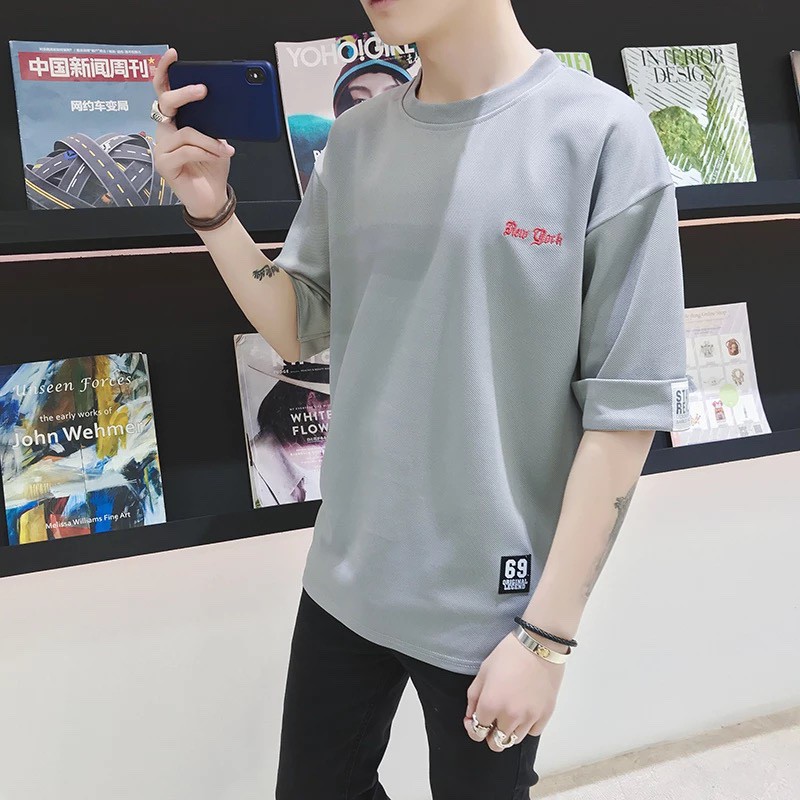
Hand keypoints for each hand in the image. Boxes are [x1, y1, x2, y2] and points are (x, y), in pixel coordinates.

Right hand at [151, 47, 234, 217]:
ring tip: (224, 151)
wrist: (213, 198)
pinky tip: (218, 156)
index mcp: (175, 122)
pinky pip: (186, 150)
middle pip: (166, 103)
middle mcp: (164, 132)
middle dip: (185, 94)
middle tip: (204, 90)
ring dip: (210, 141)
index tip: (174, 55)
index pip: (164, 92)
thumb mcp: (218, 139)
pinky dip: (206, 152)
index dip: (165, 72)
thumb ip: (213, 122)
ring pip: (185, 132)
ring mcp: (161, 148)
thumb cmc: (213, 167)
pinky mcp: (164, 164)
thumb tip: (221, 103)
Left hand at [463, 631, 565, 750]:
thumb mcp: (483, 670)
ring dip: (507, 732)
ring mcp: (530, 718)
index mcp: (491, 704)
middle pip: (496, 743)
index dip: (472, 728)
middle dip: (489, 735)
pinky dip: (526, 726)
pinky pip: (532, 732)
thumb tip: (471, 716)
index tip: (473, 719)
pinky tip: (524, 711)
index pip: (477, 732)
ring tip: (508, 715)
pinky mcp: (546, 715)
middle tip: (490, 721)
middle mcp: (510, 716)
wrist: (539, 645)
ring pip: (514, 740)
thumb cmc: (508, 653)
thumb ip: (473, 696)